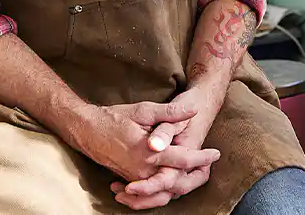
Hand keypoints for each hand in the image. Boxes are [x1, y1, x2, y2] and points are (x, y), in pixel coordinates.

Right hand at [111, 84, 226, 209]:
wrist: (88, 131)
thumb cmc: (115, 118)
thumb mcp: (144, 110)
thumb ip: (170, 113)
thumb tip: (193, 111)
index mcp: (149, 153)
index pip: (183, 160)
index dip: (202, 157)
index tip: (215, 153)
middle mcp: (144, 171)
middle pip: (177, 183)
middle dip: (197, 177)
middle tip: (210, 165)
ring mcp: (136, 178)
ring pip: (165, 192)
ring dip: (183, 185)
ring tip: (197, 173)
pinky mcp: (131, 180)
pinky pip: (152, 193)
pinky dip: (166, 189)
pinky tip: (173, 180)